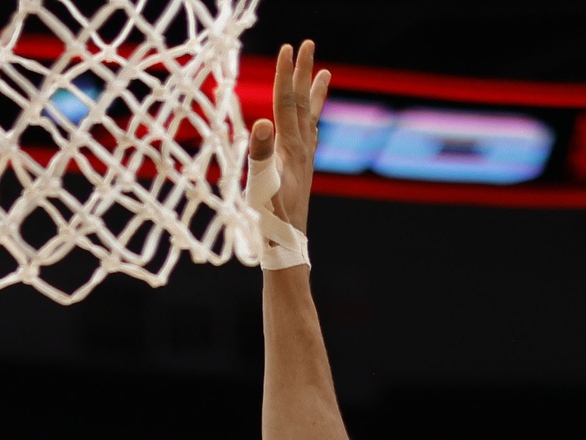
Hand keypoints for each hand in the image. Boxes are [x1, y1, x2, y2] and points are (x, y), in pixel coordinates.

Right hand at [248, 40, 331, 234]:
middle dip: (304, 73)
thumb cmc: (271, 223)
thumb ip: (260, 155)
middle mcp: (302, 151)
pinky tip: (313, 121)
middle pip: (303, 103)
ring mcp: (305, 161)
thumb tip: (260, 122)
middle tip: (308, 44)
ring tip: (325, 72)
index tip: (288, 47)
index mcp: (291, 149)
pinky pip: (311, 136)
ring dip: (315, 93)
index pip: (287, 103)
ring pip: (311, 118)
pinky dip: (313, 121)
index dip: (286, 75)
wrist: (287, 249)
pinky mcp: (303, 172)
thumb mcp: (261, 187)